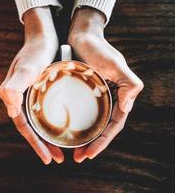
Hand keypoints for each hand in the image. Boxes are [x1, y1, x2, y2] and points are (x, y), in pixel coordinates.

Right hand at [0, 7, 63, 163]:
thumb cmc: (35, 52)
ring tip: (61, 150)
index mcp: (13, 98)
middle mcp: (20, 99)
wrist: (43, 37)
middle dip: (43, 145)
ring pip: (38, 122)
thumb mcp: (26, 69)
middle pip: (31, 128)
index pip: (24, 127)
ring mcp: (29, 96)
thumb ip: (14, 87)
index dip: (35, 144)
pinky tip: (63, 127)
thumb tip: (10, 110)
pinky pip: (44, 112)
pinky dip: (52, 123)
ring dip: (48, 137)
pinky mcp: (39, 92)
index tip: (48, 159)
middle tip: (58, 159)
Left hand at [68, 8, 143, 161]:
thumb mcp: (116, 65)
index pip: (113, 125)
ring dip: (83, 138)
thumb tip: (127, 108)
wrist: (80, 35)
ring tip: (70, 151)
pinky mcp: (80, 93)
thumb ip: (130, 85)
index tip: (89, 154)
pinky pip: (78, 112)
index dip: (103, 141)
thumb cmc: (98, 49)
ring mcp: (93, 97)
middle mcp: (107, 99)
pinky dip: (74, 124)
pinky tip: (63, 132)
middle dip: (92, 145)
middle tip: (78, 158)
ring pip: (90, 123)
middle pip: (101, 128)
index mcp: (118, 96)